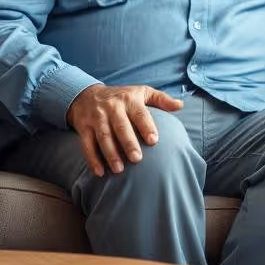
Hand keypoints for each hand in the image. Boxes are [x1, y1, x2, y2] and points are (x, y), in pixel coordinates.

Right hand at [66, 84, 184, 176]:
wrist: (85, 94)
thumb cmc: (121, 96)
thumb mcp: (141, 92)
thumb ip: (161, 99)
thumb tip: (181, 105)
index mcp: (129, 100)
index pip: (139, 114)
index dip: (146, 127)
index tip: (153, 141)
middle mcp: (112, 108)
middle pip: (121, 127)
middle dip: (128, 143)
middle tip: (136, 159)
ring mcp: (96, 117)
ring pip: (103, 136)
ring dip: (110, 154)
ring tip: (119, 170)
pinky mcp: (83, 127)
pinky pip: (86, 144)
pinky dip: (92, 159)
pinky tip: (100, 172)